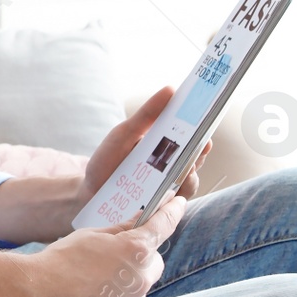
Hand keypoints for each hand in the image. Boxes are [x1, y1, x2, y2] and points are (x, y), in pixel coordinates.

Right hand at [5, 193, 187, 296]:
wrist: (42, 293)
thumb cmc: (64, 260)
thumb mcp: (93, 235)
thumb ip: (122, 228)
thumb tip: (142, 219)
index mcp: (135, 249)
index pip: (163, 225)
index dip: (172, 210)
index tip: (178, 202)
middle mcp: (141, 276)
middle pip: (154, 258)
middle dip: (142, 252)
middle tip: (115, 249)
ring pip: (143, 279)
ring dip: (131, 273)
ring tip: (98, 273)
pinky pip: (132, 296)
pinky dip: (121, 290)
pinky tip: (97, 288)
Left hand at [79, 87, 213, 204]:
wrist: (90, 192)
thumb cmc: (108, 160)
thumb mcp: (125, 133)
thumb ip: (147, 115)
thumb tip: (171, 89)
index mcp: (167, 146)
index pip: (192, 135)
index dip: (203, 128)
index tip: (207, 121)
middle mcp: (173, 166)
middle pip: (197, 158)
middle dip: (200, 151)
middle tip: (200, 144)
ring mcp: (169, 188)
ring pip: (190, 180)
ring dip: (188, 174)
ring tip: (184, 168)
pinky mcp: (161, 207)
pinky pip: (175, 203)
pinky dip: (175, 196)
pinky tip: (169, 191)